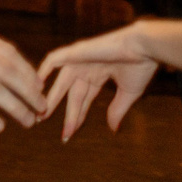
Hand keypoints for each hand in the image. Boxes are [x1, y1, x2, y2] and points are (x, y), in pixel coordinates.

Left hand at [39, 25, 158, 138]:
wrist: (145, 48)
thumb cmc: (140, 66)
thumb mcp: (128, 93)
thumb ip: (117, 109)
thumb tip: (113, 129)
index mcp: (98, 76)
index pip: (83, 100)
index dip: (76, 117)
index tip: (68, 133)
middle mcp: (86, 68)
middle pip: (69, 94)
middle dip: (59, 110)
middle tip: (43, 123)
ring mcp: (80, 60)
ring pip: (61, 82)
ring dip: (51, 98)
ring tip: (40, 114)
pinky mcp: (77, 52)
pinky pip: (54, 59)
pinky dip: (44, 70)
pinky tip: (36, 85)